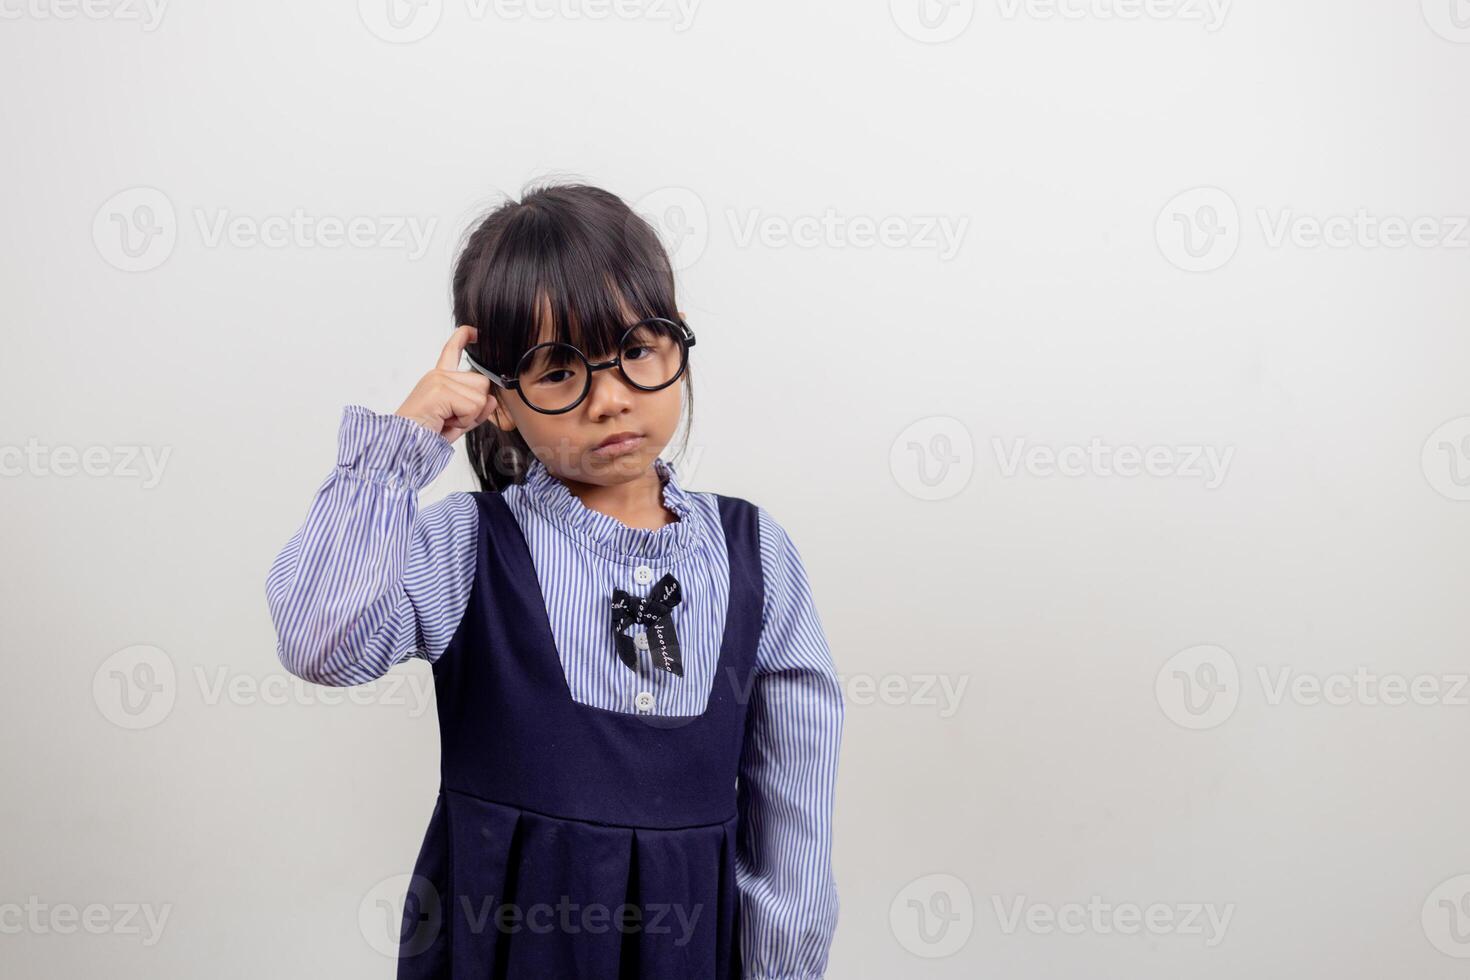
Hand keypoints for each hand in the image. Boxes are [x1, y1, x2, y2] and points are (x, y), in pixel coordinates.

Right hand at [394, 325, 496, 443]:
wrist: (403, 446)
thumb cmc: (425, 435)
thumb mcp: (457, 422)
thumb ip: (476, 410)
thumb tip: (492, 400)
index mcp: (438, 380)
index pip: (452, 351)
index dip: (463, 338)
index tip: (474, 331)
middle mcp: (438, 375)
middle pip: (482, 383)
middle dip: (475, 406)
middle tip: (451, 419)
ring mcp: (439, 380)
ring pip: (481, 396)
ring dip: (468, 416)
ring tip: (445, 421)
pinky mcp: (440, 390)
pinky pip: (473, 407)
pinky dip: (463, 421)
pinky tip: (444, 422)